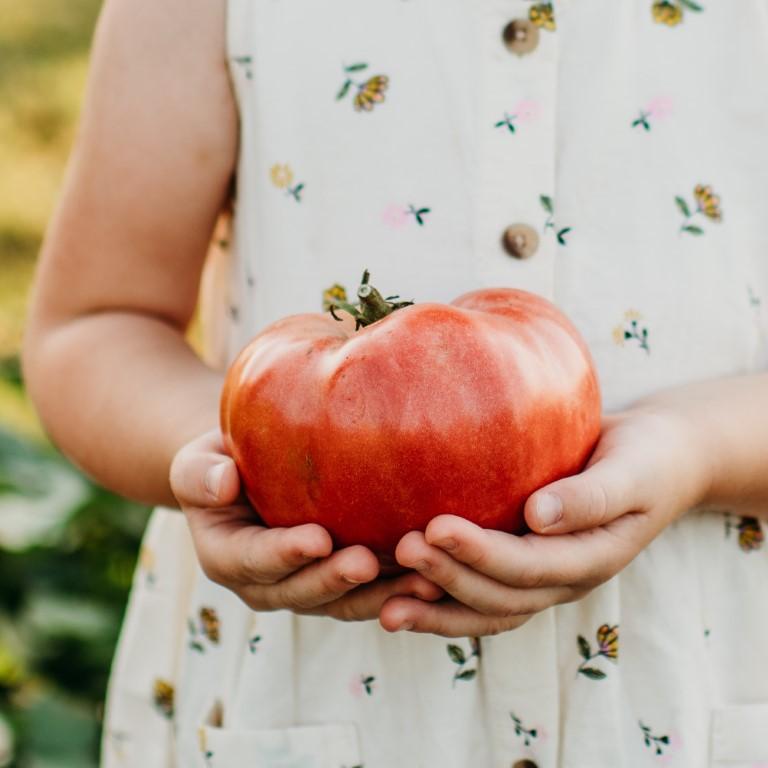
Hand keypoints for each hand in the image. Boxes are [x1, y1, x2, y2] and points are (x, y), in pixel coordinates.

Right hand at [170, 429, 443, 619]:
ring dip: (380, 595)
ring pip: (342, 602)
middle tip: (369, 562)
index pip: (253, 560)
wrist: (248, 474)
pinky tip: (435, 574)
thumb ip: (201, 474)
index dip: (284, 554)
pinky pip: (369, 593)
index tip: (317, 538)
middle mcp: (265, 585)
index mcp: (227, 558)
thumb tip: (223, 482)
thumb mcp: (198, 461)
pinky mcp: (338, 582)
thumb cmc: (222, 461)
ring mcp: (304, 588)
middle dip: (335, 580)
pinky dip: (399, 588)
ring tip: (421, 578)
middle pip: (301, 592)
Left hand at [379, 405, 708, 636]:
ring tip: (386, 607)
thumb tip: (538, 516)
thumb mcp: (632, 472)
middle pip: (499, 595)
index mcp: (591, 560)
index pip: (528, 566)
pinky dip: (442, 599)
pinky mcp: (523, 562)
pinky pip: (480, 592)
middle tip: (400, 550)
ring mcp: (542, 578)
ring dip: (437, 609)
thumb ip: (592, 496)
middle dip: (448, 578)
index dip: (480, 554)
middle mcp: (562, 579)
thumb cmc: (646, 458)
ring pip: (485, 608)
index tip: (434, 528)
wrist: (655, 462)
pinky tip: (400, 593)